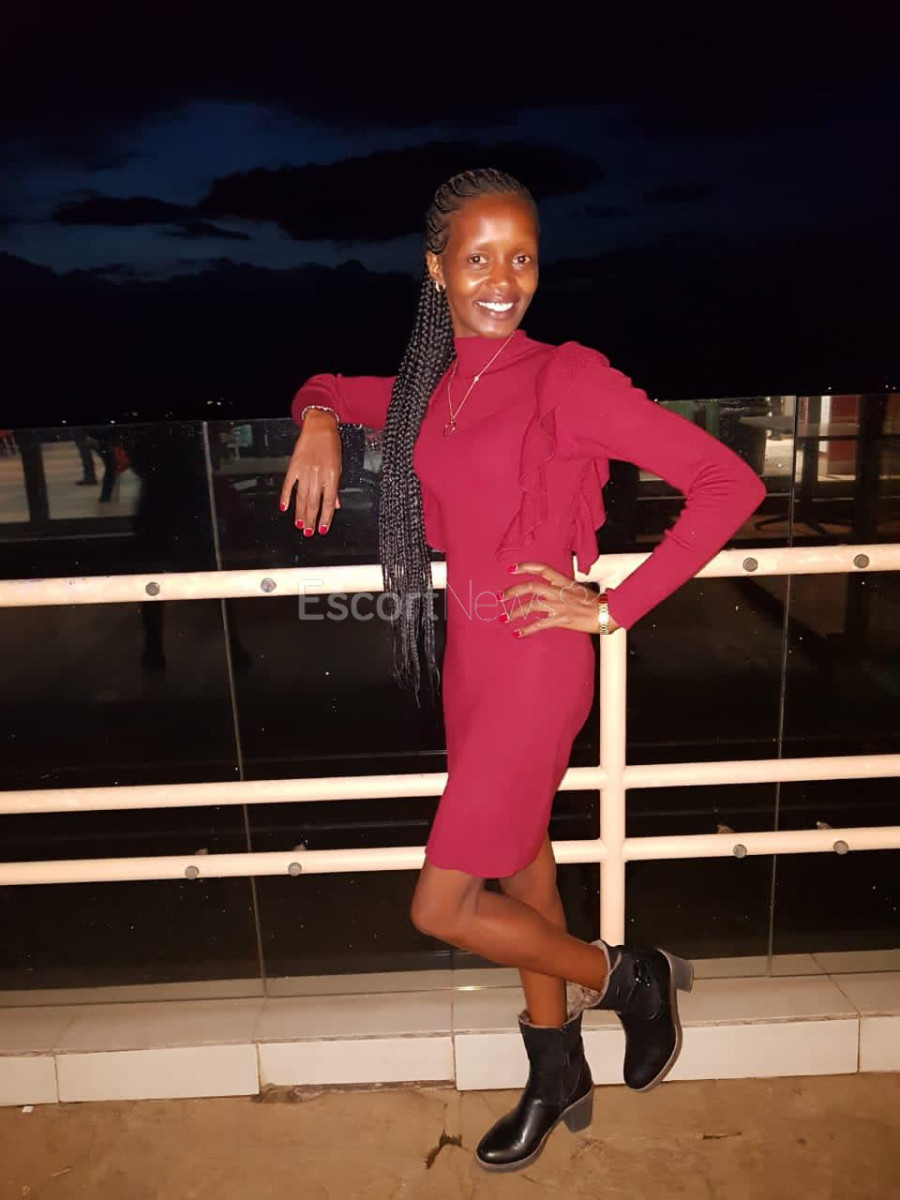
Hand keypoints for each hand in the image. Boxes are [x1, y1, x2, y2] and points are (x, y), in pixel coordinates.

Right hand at [279, 411, 341, 534]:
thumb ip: (335, 487)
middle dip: (311, 520)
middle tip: (309, 532)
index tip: (323, 529)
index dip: (326, 518)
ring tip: (299, 525)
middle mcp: (318, 474)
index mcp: (332, 476)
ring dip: (300, 513)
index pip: (329, 502)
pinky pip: (289, 484)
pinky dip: (285, 497)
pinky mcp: (294, 465)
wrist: (320, 425)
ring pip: (302, 497)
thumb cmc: (331, 444)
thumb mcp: (338, 466)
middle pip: (314, 502)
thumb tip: (335, 505)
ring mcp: (305, 471)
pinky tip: (284, 507)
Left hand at [500, 561, 620, 637]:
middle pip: (530, 587)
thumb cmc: (595, 602)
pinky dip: (526, 630)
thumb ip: (562, 587)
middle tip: (500, 597)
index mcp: (563, 581)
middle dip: (512, 591)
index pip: (542, 568)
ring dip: (514, 612)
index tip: (511, 568)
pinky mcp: (561, 619)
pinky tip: (517, 634)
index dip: (525, 566)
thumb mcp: (578, 589)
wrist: (607, 613)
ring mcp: (559, 605)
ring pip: (531, 606)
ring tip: (504, 618)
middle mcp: (559, 591)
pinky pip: (539, 624)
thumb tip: (550, 589)